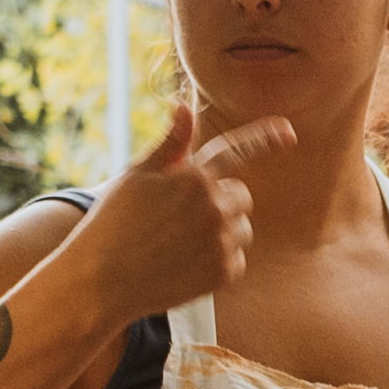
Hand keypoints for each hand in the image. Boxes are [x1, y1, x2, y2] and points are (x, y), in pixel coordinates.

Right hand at [55, 98, 285, 312]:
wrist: (100, 282)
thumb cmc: (112, 224)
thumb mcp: (137, 176)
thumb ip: (171, 144)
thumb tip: (185, 106)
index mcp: (193, 177)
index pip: (235, 151)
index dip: (264, 138)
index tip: (289, 132)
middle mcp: (214, 207)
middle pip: (240, 197)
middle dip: (221, 202)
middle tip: (182, 218)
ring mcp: (222, 242)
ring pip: (242, 229)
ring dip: (222, 233)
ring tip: (180, 245)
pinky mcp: (224, 274)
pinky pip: (237, 260)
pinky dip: (219, 262)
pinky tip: (186, 265)